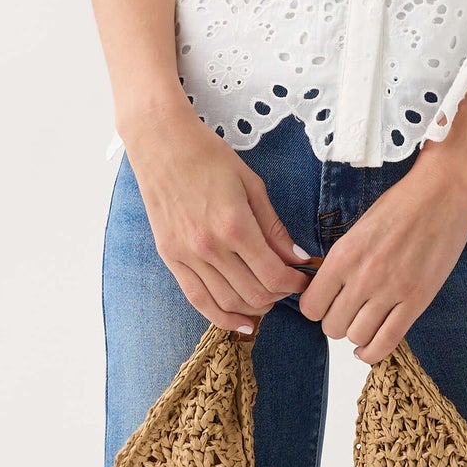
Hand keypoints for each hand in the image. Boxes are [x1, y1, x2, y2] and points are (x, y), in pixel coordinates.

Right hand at [122, 103, 313, 330]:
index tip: (304, 280)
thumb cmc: (208, 156)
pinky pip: (197, 299)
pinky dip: (221, 316)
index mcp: (235, 225)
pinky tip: (241, 322)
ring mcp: (186, 255)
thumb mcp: (252, 185)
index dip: (295, 284)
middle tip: (288, 286)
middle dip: (279, 296)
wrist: (161, 144)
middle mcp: (210, 247)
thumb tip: (298, 257)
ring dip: (255, 307)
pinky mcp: (170, 258)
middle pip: (255, 293)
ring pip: (228, 301)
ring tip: (268, 298)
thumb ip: (274, 226)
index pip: (274, 274)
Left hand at [296, 147, 466, 362]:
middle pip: (332, 327)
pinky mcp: (416, 301)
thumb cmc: (401, 205)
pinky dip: (373, 352)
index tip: (325, 304)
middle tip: (347, 312)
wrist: (442, 193)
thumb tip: (327, 291)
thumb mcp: (357, 230)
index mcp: (343, 256)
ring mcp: (391, 292)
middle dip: (336, 323)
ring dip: (357, 334)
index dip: (316, 309)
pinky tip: (369, 348)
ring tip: (364, 323)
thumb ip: (341, 262)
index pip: (311, 306)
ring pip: (357, 337)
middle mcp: (363, 277)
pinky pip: (386, 342)